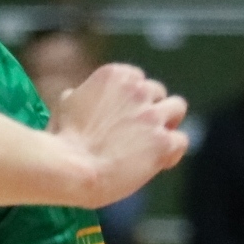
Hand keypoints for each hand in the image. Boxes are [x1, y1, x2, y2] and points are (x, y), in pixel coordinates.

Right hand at [49, 63, 189, 205]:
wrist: (70, 168)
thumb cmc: (62, 140)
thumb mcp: (65, 105)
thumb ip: (82, 95)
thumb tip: (77, 94)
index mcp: (115, 75)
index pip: (136, 80)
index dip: (131, 100)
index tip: (122, 116)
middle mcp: (138, 89)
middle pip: (157, 92)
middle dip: (148, 109)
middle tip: (135, 132)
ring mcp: (152, 115)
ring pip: (177, 108)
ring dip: (166, 123)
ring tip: (151, 143)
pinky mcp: (163, 141)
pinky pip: (181, 140)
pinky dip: (171, 151)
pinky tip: (157, 163)